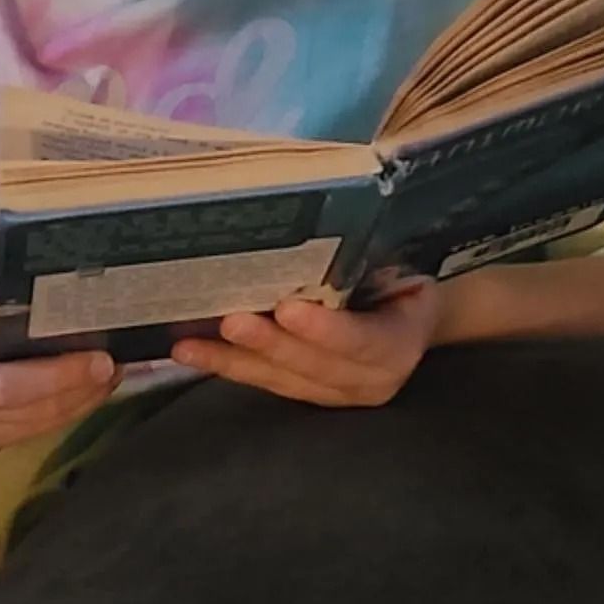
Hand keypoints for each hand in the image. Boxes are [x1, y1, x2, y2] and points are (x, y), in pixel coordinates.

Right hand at [0, 255, 118, 452]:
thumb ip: (9, 270)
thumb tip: (66, 261)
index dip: (31, 331)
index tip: (87, 332)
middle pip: (6, 390)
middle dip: (64, 380)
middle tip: (108, 363)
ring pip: (24, 419)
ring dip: (75, 400)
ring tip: (110, 376)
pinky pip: (28, 433)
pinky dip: (65, 415)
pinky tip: (90, 394)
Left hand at [170, 279, 441, 407]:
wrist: (413, 312)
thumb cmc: (404, 273)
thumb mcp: (402, 261)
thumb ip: (373, 252)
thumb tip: (340, 211)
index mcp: (401, 342)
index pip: (364, 341)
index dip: (327, 331)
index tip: (289, 310)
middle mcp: (371, 379)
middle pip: (315, 366)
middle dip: (269, 344)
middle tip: (230, 321)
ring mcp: (337, 392)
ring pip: (282, 379)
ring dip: (234, 361)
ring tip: (190, 344)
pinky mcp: (307, 392)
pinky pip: (266, 380)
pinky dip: (228, 365)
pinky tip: (190, 352)